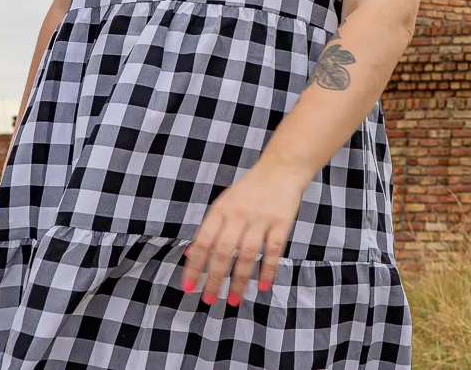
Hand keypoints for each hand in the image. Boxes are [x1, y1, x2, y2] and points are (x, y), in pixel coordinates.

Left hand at [180, 162, 306, 306]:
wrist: (281, 169)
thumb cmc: (248, 190)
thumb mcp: (223, 205)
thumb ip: (209, 230)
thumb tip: (191, 256)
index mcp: (220, 210)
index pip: (203, 241)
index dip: (194, 266)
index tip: (189, 288)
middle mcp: (239, 215)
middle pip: (223, 251)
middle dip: (215, 279)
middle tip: (210, 301)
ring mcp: (261, 219)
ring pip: (247, 254)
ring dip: (240, 280)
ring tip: (234, 301)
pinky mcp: (282, 222)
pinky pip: (274, 250)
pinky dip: (269, 269)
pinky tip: (263, 286)